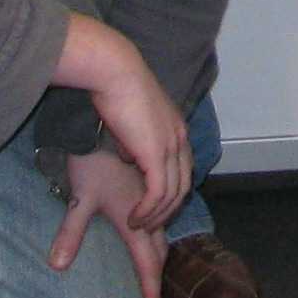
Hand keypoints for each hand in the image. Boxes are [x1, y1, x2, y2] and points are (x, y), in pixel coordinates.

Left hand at [51, 145, 170, 297]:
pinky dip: (160, 230)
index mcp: (135, 220)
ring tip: (152, 270)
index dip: (150, 291)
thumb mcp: (80, 199)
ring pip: (164, 232)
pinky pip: (163, 215)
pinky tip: (152, 228)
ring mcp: (154, 197)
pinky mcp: (154, 185)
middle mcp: (149, 211)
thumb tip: (57, 266)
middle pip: (159, 251)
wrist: (112, 122)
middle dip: (156, 276)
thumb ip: (70, 233)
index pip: (147, 264)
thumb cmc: (93, 162)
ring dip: (159, 253)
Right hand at [57, 14, 192, 228]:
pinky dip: (147, 211)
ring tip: (138, 226)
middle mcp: (180, 138)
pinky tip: (133, 219)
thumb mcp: (129, 119)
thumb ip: (134, 139)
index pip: (183, 169)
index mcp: (176, 128)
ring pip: (172, 195)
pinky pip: (158, 194)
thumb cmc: (114, 86)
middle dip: (167, 210)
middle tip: (149, 225)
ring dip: (155, 215)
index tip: (155, 207)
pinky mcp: (157, 154)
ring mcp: (172, 146)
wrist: (114, 71)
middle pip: (183, 186)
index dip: (170, 192)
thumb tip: (127, 155)